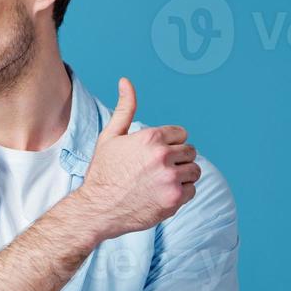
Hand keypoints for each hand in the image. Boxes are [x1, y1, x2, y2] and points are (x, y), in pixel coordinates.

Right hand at [75, 78, 200, 241]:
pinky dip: (180, 194)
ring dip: (181, 176)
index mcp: (151, 138)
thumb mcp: (110, 137)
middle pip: (190, 152)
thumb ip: (125, 108)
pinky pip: (192, 191)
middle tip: (155, 171)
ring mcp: (171, 179)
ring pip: (194, 171)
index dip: (167, 144)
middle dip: (176, 160)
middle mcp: (163, 156)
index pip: (181, 134)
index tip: (152, 156)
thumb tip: (126, 81)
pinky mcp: (175, 199)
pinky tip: (160, 195)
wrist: (97, 209)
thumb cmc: (103, 172)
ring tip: (159, 183)